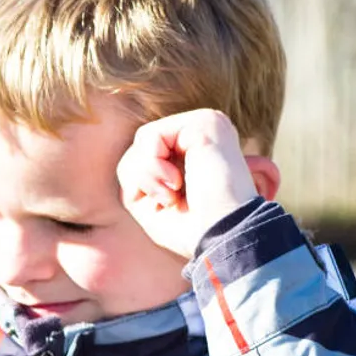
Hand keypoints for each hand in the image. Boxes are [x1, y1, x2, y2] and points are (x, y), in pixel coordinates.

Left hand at [117, 109, 273, 260]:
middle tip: (171, 201)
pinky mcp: (204, 121)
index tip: (168, 205)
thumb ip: (137, 174)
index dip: (140, 186)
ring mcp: (206, 123)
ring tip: (174, 194)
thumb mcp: (149, 202)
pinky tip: (175, 181)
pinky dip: (152, 165)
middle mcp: (203, 132)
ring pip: (143, 140)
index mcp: (196, 150)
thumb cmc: (192, 228)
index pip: (145, 156)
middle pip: (141, 147)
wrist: (224, 234)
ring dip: (147, 176)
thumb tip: (131, 156)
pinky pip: (150, 136)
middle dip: (141, 180)